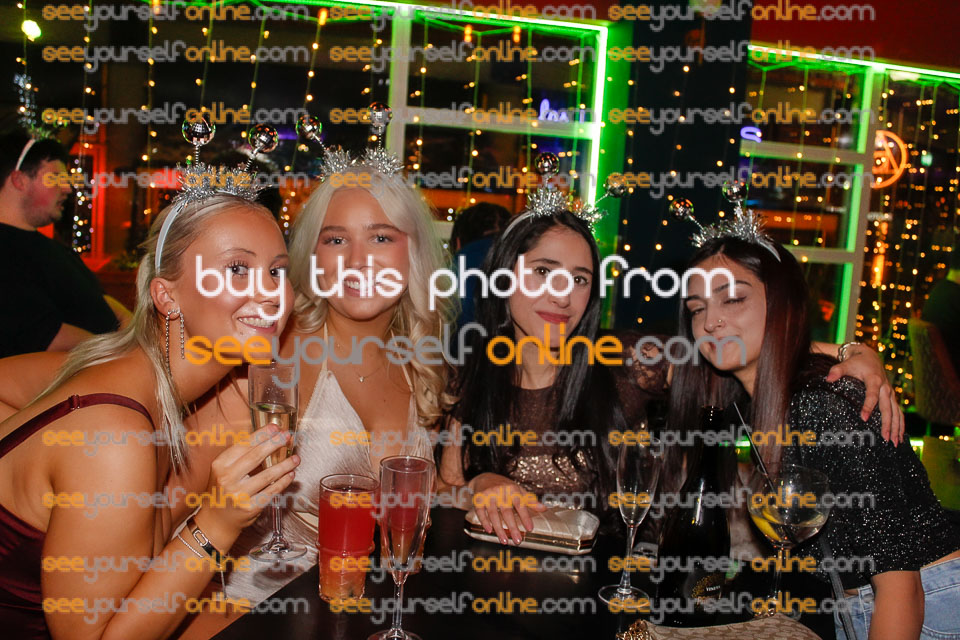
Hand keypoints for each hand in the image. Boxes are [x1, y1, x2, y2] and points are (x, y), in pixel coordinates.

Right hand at [195, 424, 299, 549]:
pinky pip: (271, 491)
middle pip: (256, 456)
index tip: (275, 427)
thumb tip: (268, 438)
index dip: (261, 435)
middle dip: (274, 444)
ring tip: (295, 458)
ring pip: (267, 475)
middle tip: (288, 437)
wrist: (215, 521)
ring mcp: (238, 494)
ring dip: (284, 465)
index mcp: (220, 465)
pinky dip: (283, 482)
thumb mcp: (223, 471)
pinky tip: (291, 474)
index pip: (243, 445)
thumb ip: (240, 456)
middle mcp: (227, 479)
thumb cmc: (222, 491)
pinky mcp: (249, 507)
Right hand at [469, 473, 545, 544]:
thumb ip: (530, 500)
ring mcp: (488, 495)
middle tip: (518, 540)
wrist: (484, 477)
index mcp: (512, 489)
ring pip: (493, 514)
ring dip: (499, 529)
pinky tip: (489, 531)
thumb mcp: (518, 489)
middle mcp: (500, 492)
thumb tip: (544, 508)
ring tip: (504, 540)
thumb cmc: (504, 486)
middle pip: (507, 512)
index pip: (520, 504)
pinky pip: (481, 512)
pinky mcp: (478, 499)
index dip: (525, 517)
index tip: (530, 529)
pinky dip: (485, 522)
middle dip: (512, 527)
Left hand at [826, 346, 903, 445]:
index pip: (872, 395)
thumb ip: (836, 371)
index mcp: (874, 380)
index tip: (863, 418)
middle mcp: (885, 387)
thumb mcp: (845, 365)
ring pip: (896, 412)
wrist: (869, 357)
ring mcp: (890, 393)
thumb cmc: (855, 363)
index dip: (868, 406)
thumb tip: (828, 379)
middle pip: (887, 408)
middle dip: (887, 423)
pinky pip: (898, 411)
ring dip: (897, 427)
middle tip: (885, 438)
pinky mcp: (892, 396)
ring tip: (895, 442)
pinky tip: (899, 436)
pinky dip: (900, 424)